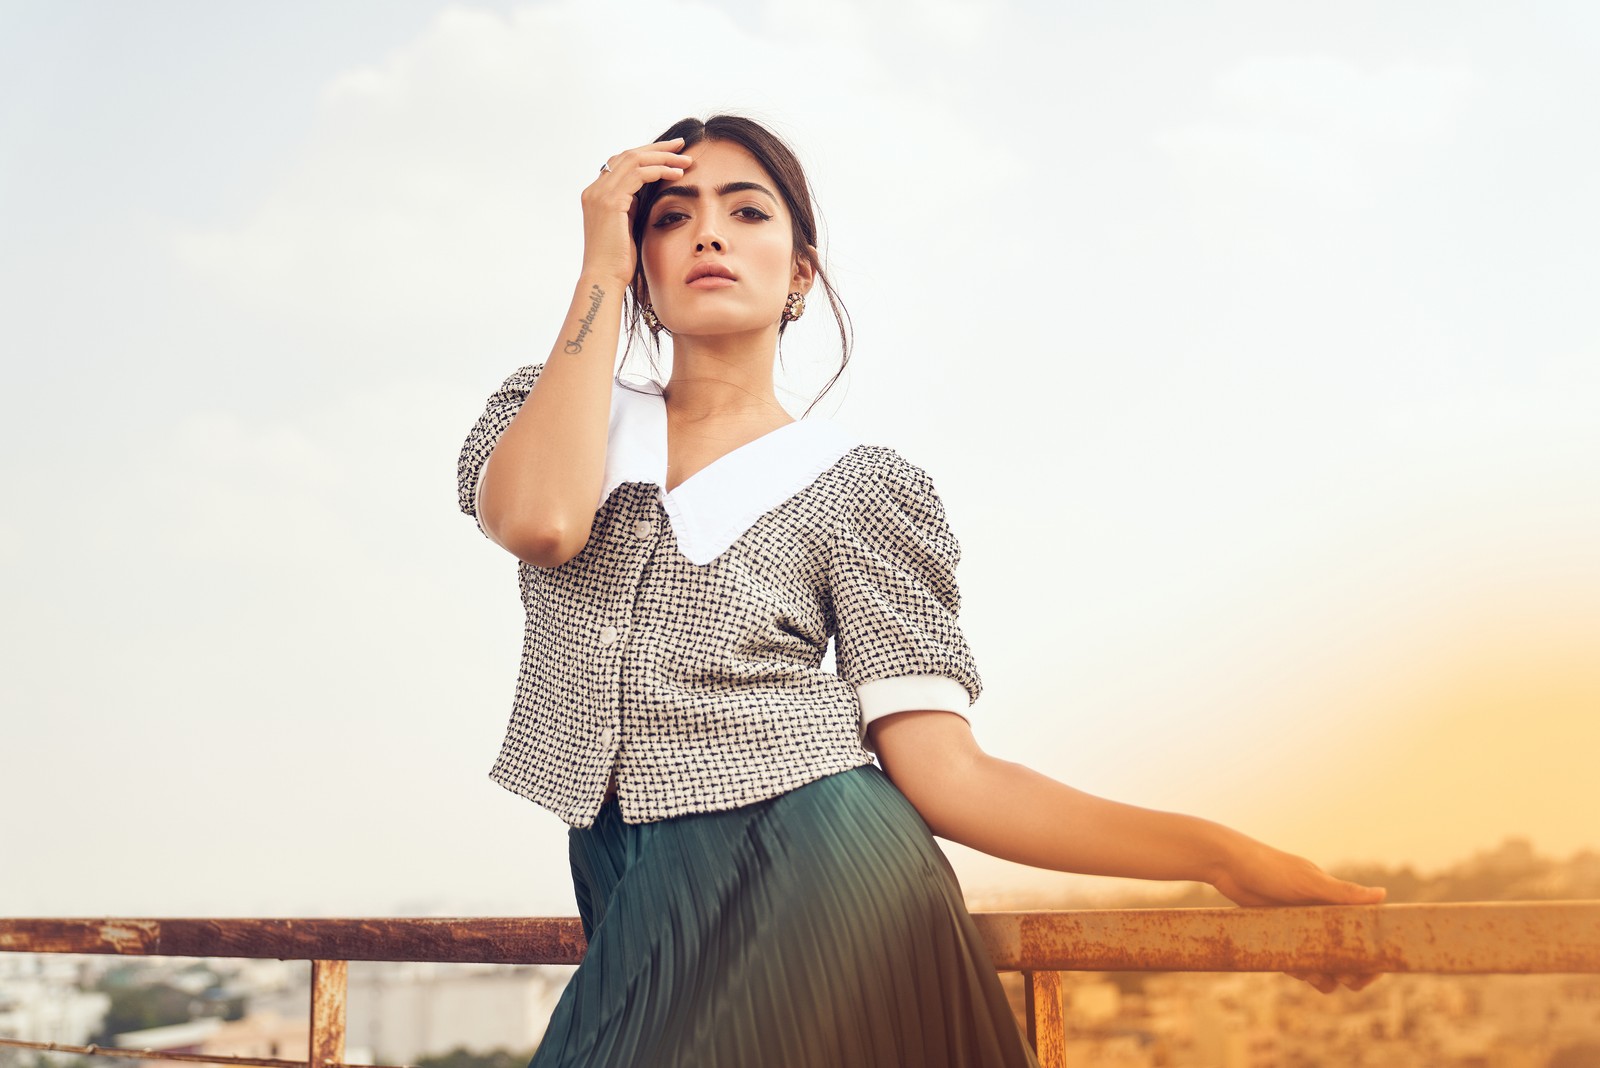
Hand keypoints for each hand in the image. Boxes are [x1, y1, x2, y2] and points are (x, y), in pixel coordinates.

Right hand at [579, 136, 692, 285]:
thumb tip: (646, 193)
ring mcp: (600, 194)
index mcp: (596, 195)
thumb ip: (631, 207)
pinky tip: (678, 174)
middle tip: (681, 144)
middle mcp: (594, 190)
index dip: (647, 154)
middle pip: (628, 155)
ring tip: (686, 160)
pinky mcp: (610, 202)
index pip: (622, 163)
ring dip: (663, 157)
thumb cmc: (618, 261)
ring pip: (635, 160)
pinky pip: (639, 174)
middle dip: (657, 148)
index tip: (670, 153)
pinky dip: (660, 170)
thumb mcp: (626, 227)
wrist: (604, 279)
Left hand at [1212, 836, 1386, 994]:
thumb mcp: (1307, 880)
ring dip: (1324, 976)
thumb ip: (1342, 892)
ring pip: (1321, 962)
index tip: (1373, 970)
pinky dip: (1299, 970)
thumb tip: (1383, 894)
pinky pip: (1296, 960)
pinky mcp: (1280, 935)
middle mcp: (1321, 916)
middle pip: (1346, 954)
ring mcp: (1300, 927)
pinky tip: (1295, 971)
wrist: (1228, 866)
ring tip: (1317, 978)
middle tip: (1345, 978)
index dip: (1371, 953)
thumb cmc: (1270, 867)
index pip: (1363, 932)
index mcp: (1335, 902)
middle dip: (1351, 971)